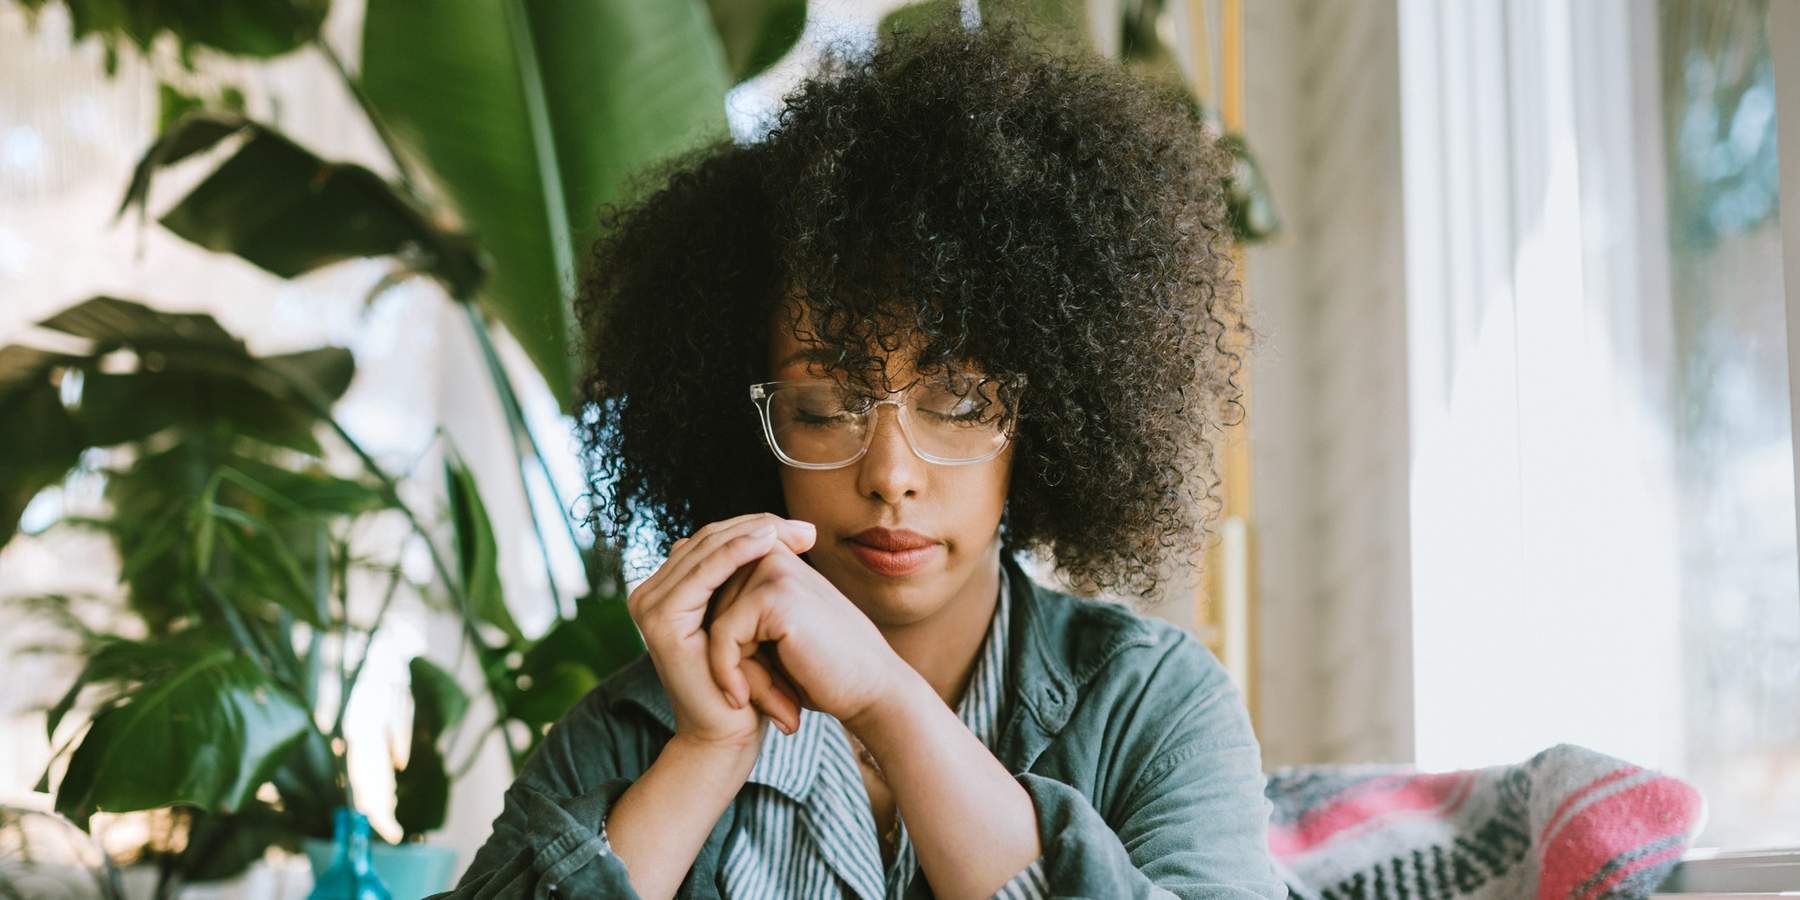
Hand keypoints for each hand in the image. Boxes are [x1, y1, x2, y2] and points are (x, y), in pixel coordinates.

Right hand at [626, 513, 813, 751]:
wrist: (728, 736)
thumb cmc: (748, 681)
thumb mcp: (746, 620)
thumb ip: (743, 580)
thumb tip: (765, 533)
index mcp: (667, 589)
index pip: (712, 540)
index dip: (757, 528)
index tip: (804, 530)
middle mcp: (650, 593)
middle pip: (709, 539)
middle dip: (760, 527)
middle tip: (807, 528)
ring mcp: (650, 604)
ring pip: (707, 549)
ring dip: (753, 534)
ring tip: (794, 531)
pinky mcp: (660, 619)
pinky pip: (705, 573)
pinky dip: (737, 553)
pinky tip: (767, 543)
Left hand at [705, 539, 909, 728]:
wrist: (871, 691)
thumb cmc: (820, 670)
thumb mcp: (769, 638)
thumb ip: (736, 613)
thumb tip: (680, 606)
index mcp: (771, 555)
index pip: (710, 590)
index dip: (717, 638)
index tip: (740, 679)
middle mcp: (771, 554)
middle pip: (706, 606)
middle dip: (722, 654)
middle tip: (756, 693)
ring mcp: (774, 571)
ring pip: (711, 621)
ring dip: (727, 668)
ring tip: (758, 697)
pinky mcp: (776, 595)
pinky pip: (722, 636)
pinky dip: (726, 673)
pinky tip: (742, 699)